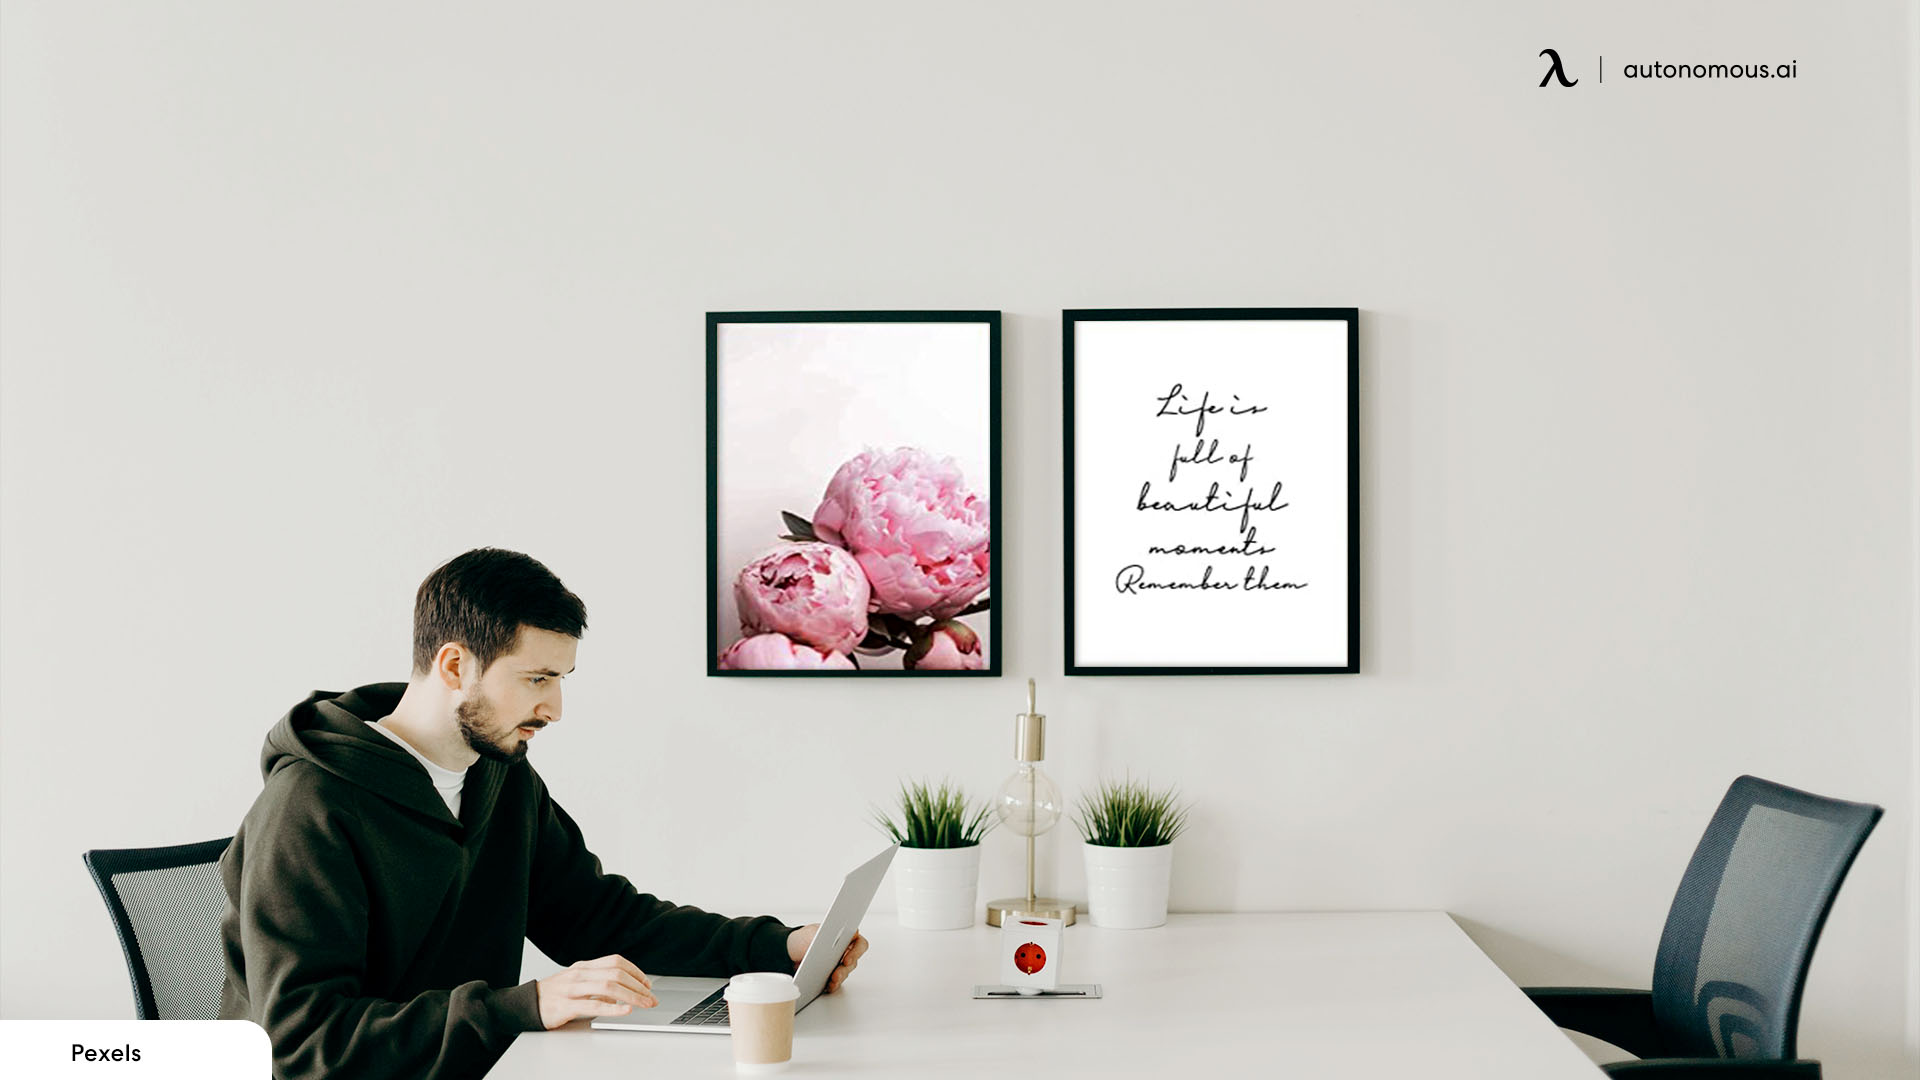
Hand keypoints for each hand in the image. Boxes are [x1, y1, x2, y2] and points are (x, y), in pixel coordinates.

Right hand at [535, 955, 656, 1029]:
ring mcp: (572, 989)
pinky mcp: (565, 1006)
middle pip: (616, 973)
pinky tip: (625, 1011)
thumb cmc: (554, 994)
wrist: (526, 1003)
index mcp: (584, 966)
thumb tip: (623, 989)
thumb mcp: (577, 981)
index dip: (635, 972)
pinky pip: (593, 1005)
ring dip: (631, 996)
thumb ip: (598, 982)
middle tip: (651, 998)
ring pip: (608, 987)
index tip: (647, 984)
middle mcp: (580, 974)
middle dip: (638, 986)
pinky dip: (613, 1008)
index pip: (616, 961)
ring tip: (644, 1004)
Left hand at [786, 925, 868, 992]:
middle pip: (853, 962)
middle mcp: (845, 951)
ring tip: (831, 981)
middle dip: (844, 970)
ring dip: (839, 978)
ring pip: (845, 973)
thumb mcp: (813, 933)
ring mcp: (839, 964)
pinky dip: (832, 984)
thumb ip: (826, 932)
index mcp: (845, 936)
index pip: (860, 944)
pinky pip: (836, 982)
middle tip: (836, 974)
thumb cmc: (804, 938)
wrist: (791, 951)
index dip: (856, 952)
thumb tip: (842, 935)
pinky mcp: (831, 975)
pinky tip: (827, 986)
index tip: (846, 959)